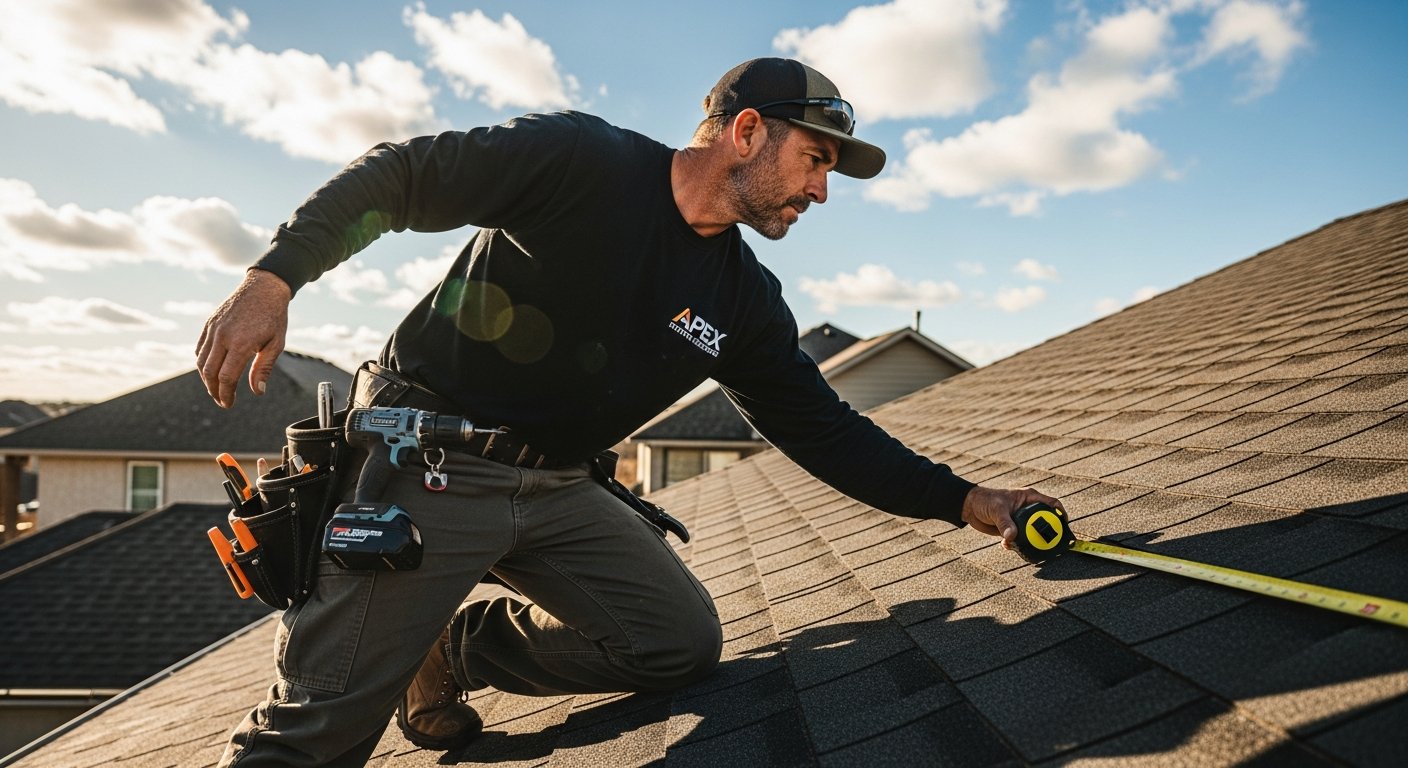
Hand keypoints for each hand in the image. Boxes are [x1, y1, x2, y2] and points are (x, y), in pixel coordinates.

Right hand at [196, 269, 291, 408]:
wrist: (264, 288)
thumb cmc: (274, 317)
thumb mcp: (276, 344)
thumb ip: (263, 369)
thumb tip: (257, 392)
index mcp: (241, 344)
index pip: (226, 378)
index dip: (226, 394)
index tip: (228, 404)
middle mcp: (223, 336)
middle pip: (209, 372)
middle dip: (214, 390)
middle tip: (222, 400)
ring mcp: (214, 328)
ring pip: (201, 361)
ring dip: (206, 379)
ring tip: (216, 388)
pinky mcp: (209, 323)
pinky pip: (200, 348)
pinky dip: (203, 362)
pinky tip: (211, 370)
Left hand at [961, 486, 1065, 550]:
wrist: (970, 507)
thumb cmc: (985, 500)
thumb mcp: (996, 509)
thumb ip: (1005, 523)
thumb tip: (1012, 537)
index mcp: (1029, 498)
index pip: (1052, 504)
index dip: (1061, 514)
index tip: (1065, 526)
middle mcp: (1028, 509)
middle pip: (1046, 521)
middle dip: (1048, 533)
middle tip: (1051, 545)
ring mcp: (1022, 520)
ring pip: (1034, 533)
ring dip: (1031, 543)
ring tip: (1026, 549)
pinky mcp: (1014, 529)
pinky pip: (1021, 540)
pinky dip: (1017, 545)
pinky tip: (1007, 546)